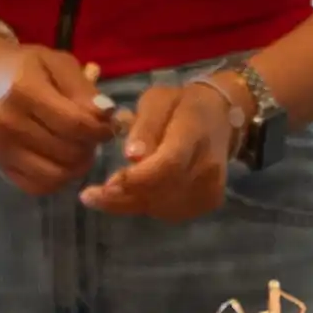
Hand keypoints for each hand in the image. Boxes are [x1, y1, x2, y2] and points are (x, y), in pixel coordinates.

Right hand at [0, 37, 116, 195]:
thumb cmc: (25, 67)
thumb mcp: (57, 63)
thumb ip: (83, 88)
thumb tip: (106, 113)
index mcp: (24, 91)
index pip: (75, 124)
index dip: (101, 130)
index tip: (107, 126)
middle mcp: (9, 123)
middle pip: (68, 152)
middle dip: (90, 147)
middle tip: (92, 136)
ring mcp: (2, 149)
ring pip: (57, 175)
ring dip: (77, 166)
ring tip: (79, 148)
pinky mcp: (0, 167)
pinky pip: (40, 186)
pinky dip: (58, 178)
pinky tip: (61, 160)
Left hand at [86, 65, 243, 220]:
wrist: (221, 117)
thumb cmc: (181, 104)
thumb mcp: (157, 100)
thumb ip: (144, 126)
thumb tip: (131, 155)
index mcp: (194, 133)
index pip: (167, 164)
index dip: (135, 179)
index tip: (104, 184)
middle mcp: (207, 166)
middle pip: (161, 192)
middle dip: (122, 196)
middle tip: (91, 195)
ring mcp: (210, 188)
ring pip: (162, 207)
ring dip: (131, 202)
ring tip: (109, 192)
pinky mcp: (209, 202)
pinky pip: (169, 211)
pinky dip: (147, 205)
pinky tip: (134, 193)